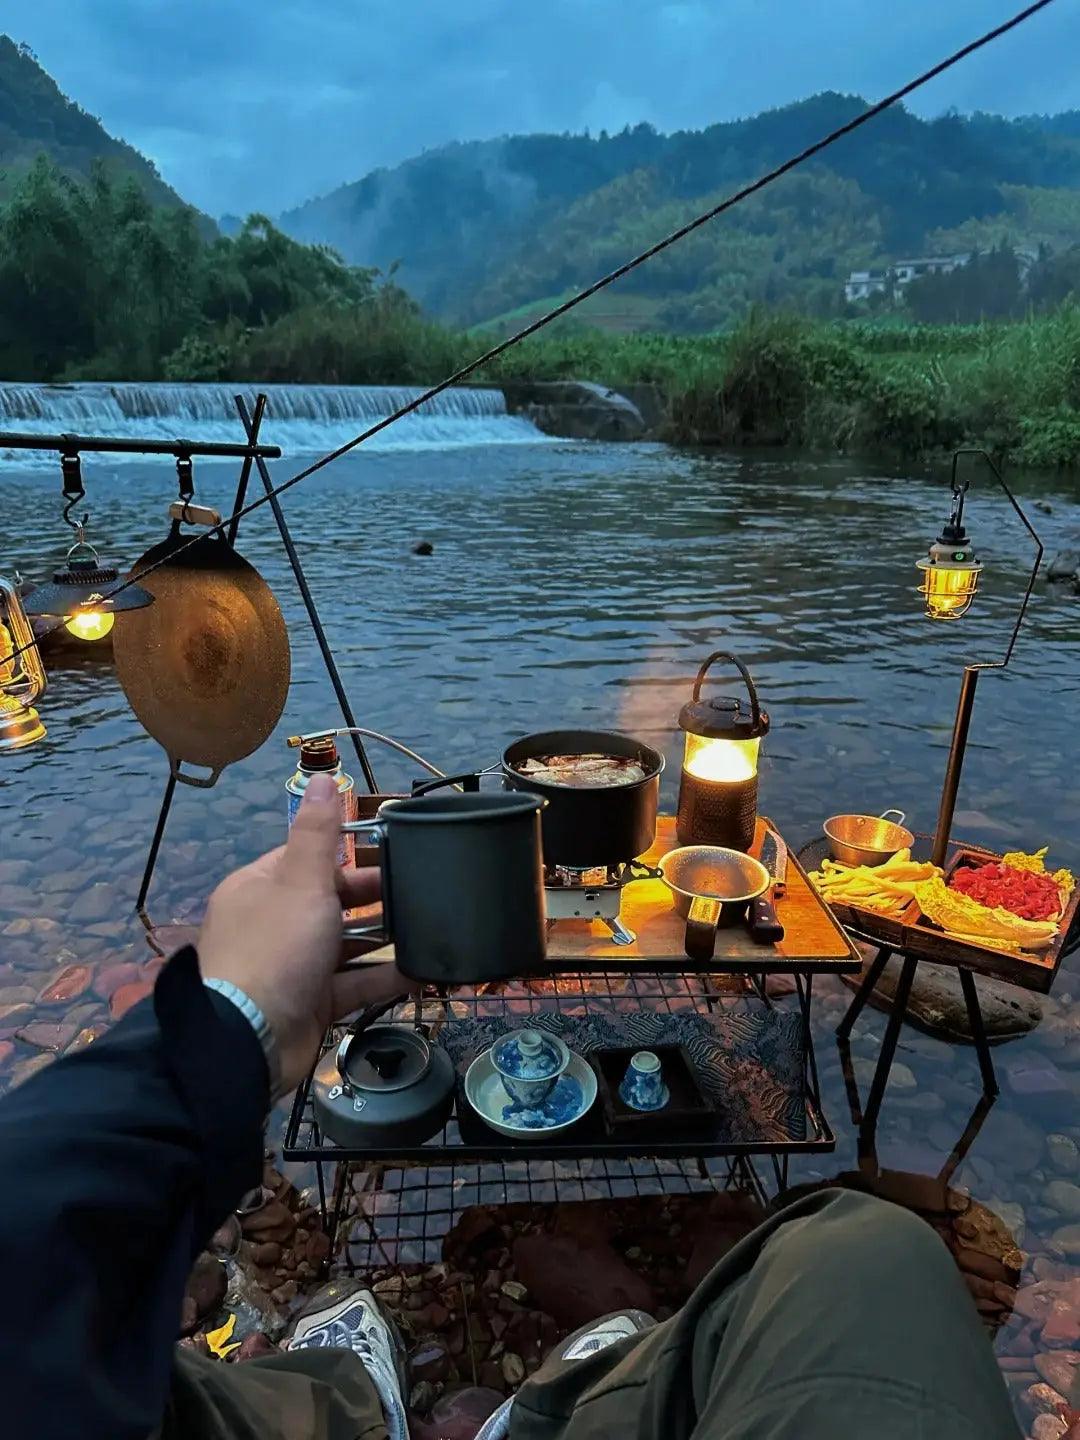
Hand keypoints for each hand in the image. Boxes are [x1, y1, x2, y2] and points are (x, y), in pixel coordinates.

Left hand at [198, 772, 410, 1091]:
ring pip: (345, 944)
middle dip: (373, 898)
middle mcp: (272, 924)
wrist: (252, 1038)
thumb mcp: (301, 881)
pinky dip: (383, 977)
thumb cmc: (277, 948)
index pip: (306, 859)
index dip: (348, 854)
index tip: (392, 852)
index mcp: (259, 888)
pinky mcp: (310, 1004)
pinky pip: (352, 984)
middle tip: (421, 890)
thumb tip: (320, 776)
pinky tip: (421, 970)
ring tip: (428, 927)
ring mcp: (291, 967)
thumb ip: (317, 833)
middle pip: (329, 902)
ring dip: (383, 938)